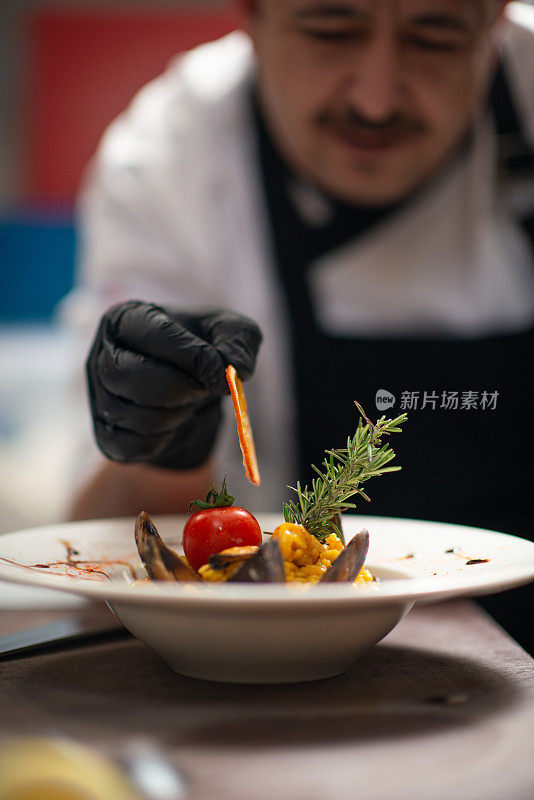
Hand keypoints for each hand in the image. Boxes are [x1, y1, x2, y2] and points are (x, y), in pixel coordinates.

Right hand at [86, 301, 261, 468]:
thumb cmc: (204, 350)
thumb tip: (233, 369)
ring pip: (137, 416)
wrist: (189, 391)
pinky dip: (166, 440)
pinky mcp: (106, 435)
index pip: (154, 335)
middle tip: (204, 388)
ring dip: (179, 414)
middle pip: (131, 377)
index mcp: (126, 318)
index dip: (194, 356)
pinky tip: (175, 421)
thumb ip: (239, 339)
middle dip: (181, 388)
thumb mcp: (230, 331)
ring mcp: (99, 398)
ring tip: (189, 400)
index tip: (221, 373)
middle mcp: (101, 355)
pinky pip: (135, 447)